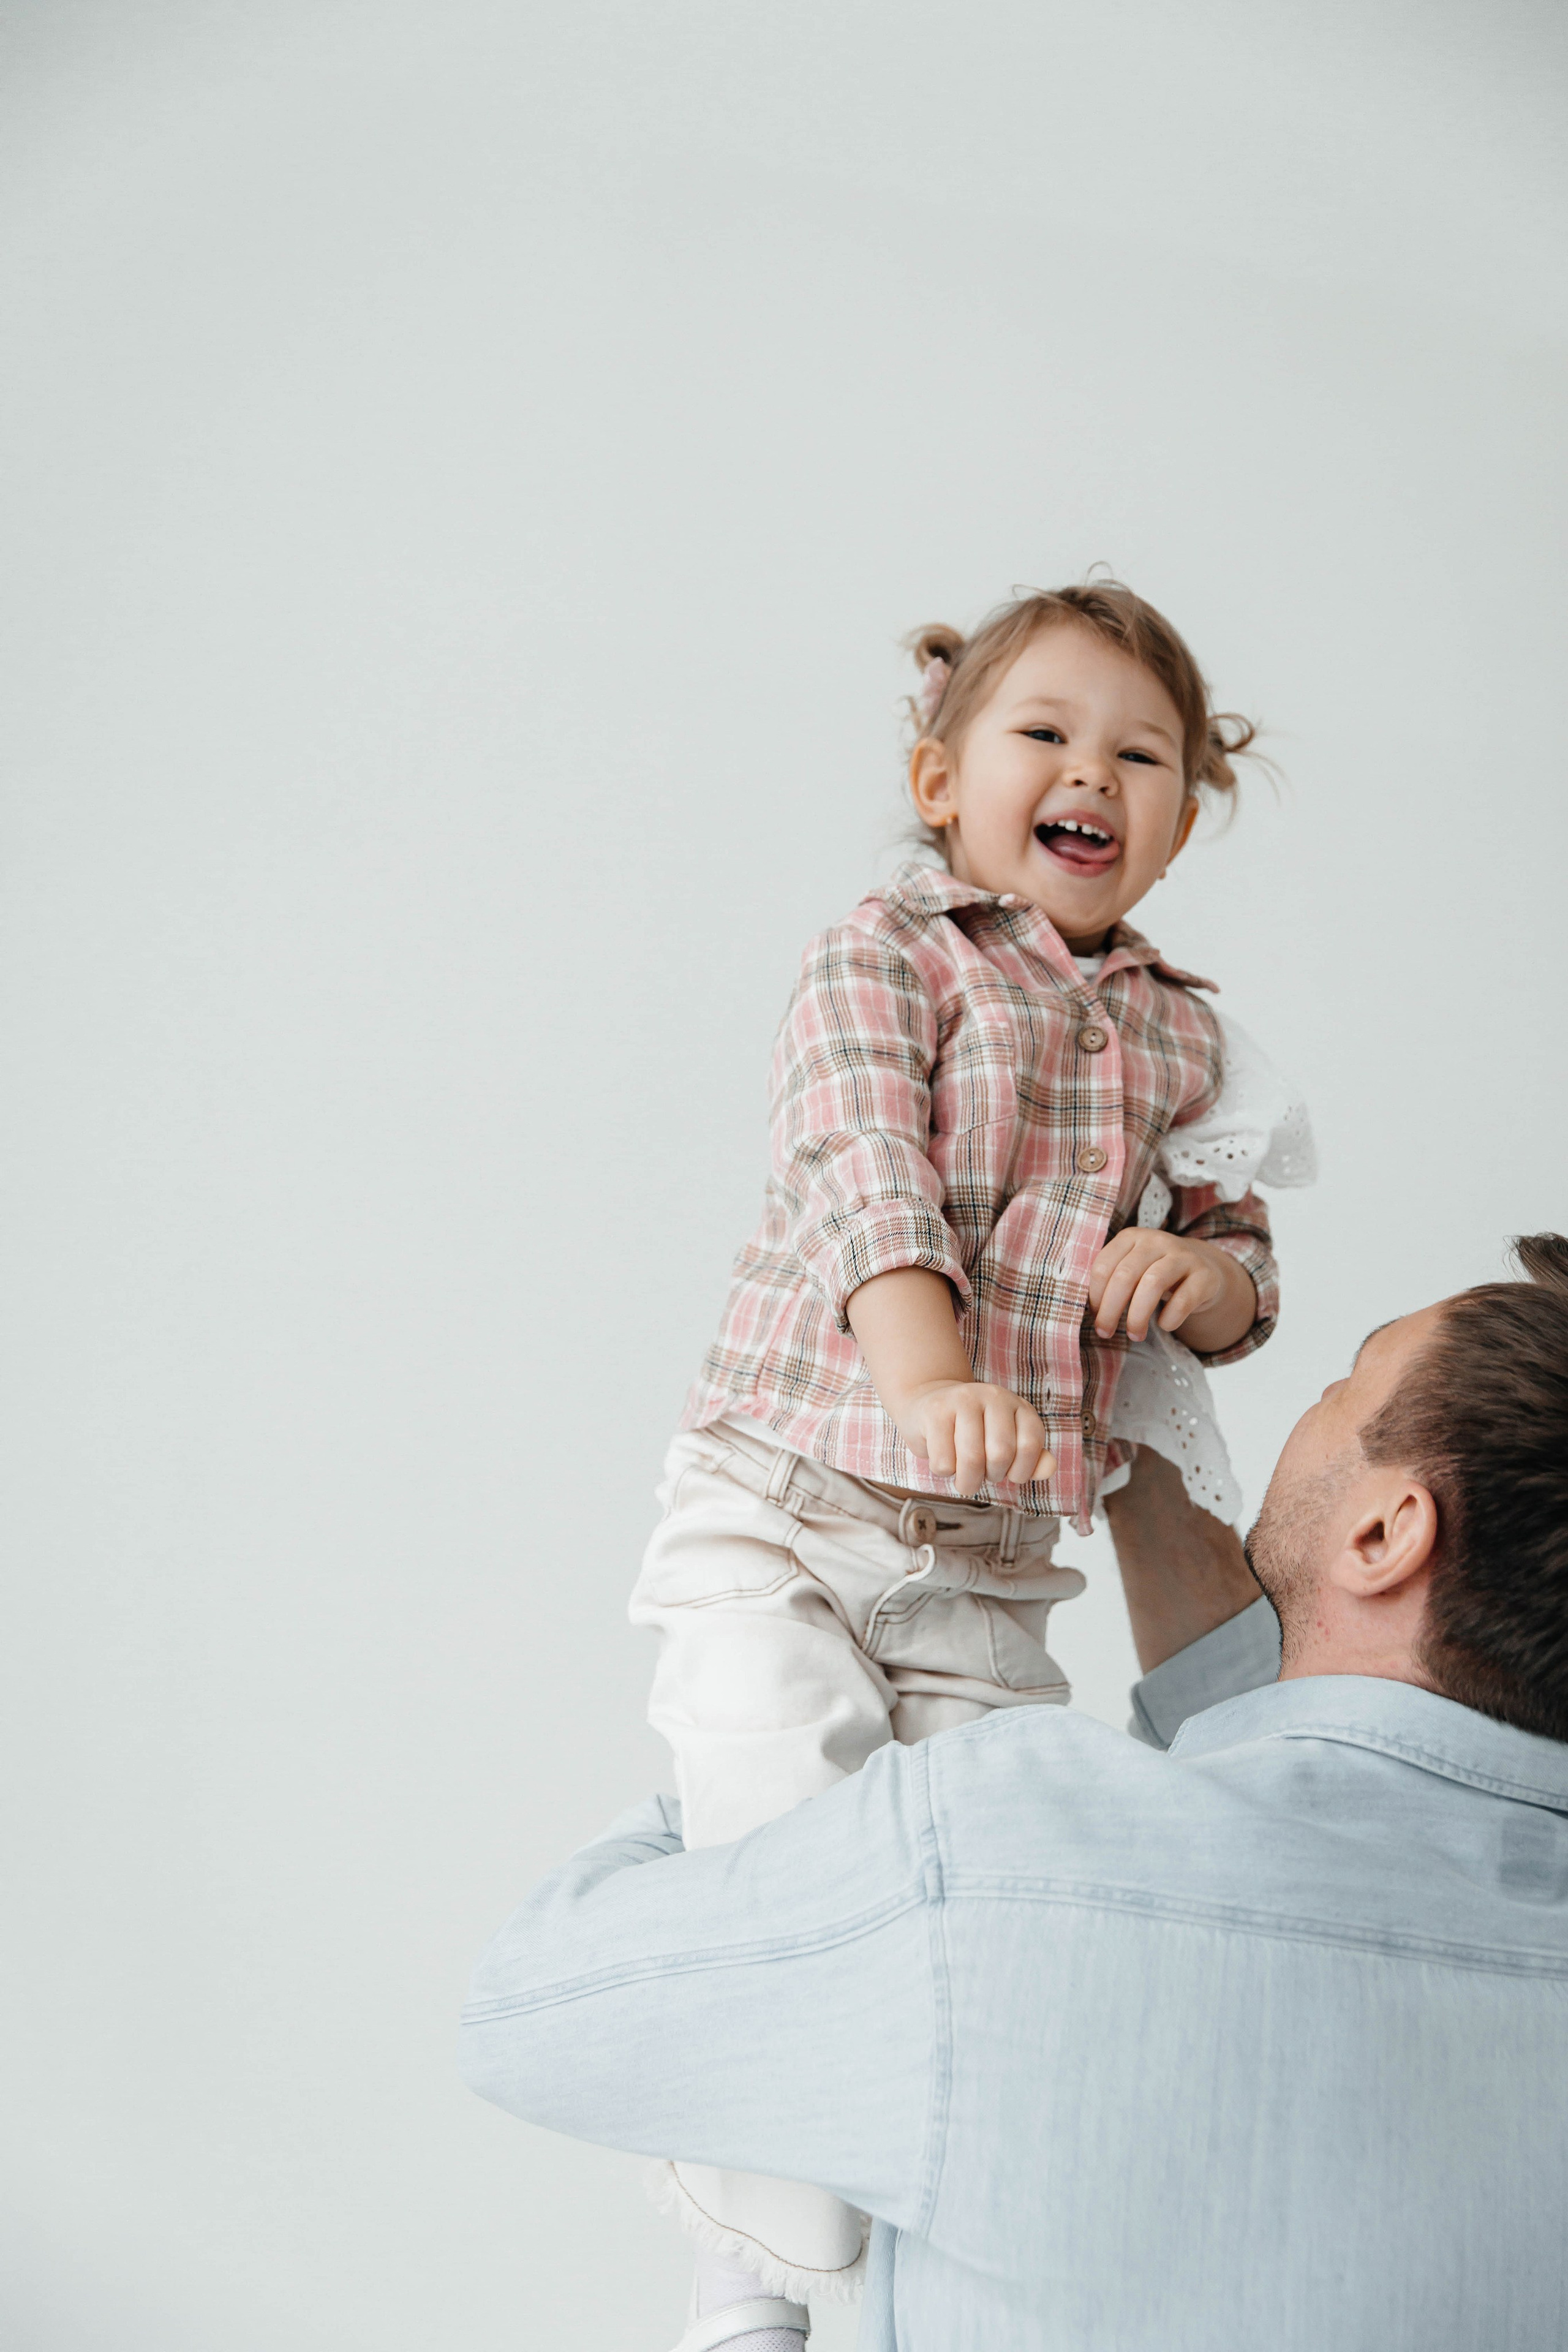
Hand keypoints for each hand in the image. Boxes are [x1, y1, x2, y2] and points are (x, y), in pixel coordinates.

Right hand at [894, 1379, 1054, 1494]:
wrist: (928, 1402)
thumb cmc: (973, 1433)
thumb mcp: (1007, 1443)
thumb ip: (1032, 1459)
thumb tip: (1050, 1469)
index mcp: (1018, 1405)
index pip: (1030, 1445)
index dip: (1021, 1471)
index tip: (1008, 1474)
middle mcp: (994, 1396)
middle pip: (1000, 1454)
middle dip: (991, 1476)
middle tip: (982, 1474)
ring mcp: (963, 1399)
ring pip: (972, 1460)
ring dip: (967, 1482)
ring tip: (964, 1477)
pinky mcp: (935, 1410)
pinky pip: (944, 1461)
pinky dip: (944, 1472)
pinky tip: (943, 1458)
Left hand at [1088, 1229, 1253, 1349]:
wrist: (1204, 1270)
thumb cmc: (1155, 1273)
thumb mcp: (1133, 1269)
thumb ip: (1112, 1281)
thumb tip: (1091, 1313)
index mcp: (1131, 1237)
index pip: (1103, 1265)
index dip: (1095, 1295)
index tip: (1095, 1317)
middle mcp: (1156, 1240)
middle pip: (1125, 1275)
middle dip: (1111, 1309)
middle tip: (1105, 1333)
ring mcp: (1183, 1255)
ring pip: (1153, 1283)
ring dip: (1138, 1315)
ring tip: (1135, 1336)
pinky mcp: (1205, 1275)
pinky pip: (1184, 1298)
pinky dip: (1170, 1317)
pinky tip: (1164, 1325)